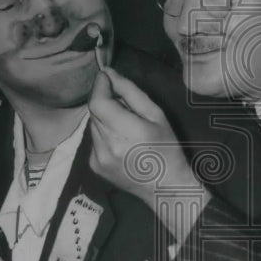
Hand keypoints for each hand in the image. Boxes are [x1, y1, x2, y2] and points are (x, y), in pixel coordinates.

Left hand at [89, 68, 208, 239]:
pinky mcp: (94, 166)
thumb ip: (131, 92)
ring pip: (93, 126)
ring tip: (126, 129)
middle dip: (106, 102)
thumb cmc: (167, 149)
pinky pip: (94, 140)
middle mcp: (106, 146)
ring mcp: (98, 158)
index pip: (97, 102)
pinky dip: (104, 135)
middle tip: (126, 107)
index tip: (106, 77)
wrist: (165, 187)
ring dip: (105, 120)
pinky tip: (121, 144)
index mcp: (126, 132)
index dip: (99, 86)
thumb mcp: (156, 115)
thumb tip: (109, 73)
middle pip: (95, 112)